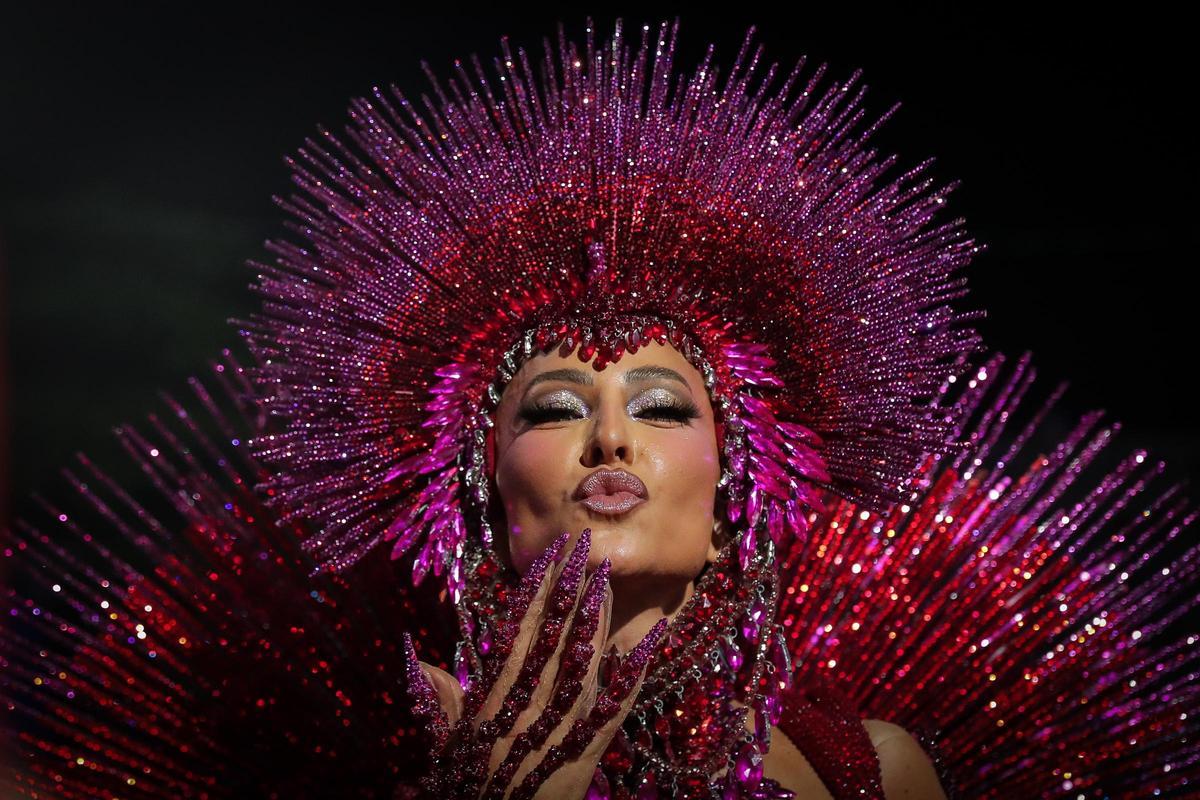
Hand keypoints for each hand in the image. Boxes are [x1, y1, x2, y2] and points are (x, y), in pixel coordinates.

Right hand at [403, 529, 666, 799]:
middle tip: (585, 542)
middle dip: (572, 584)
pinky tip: (651, 638)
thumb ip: (440, 701)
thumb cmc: (472, 788)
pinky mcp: (593, 746)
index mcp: (499, 697)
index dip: (538, 588)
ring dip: (599, 612)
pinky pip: (619, 701)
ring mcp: (568, 721)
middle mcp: (536, 700)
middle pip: (558, 630)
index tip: (550, 554)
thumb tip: (418, 659)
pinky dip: (637, 669)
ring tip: (606, 574)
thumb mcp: (448, 746)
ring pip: (588, 654)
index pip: (522, 628)